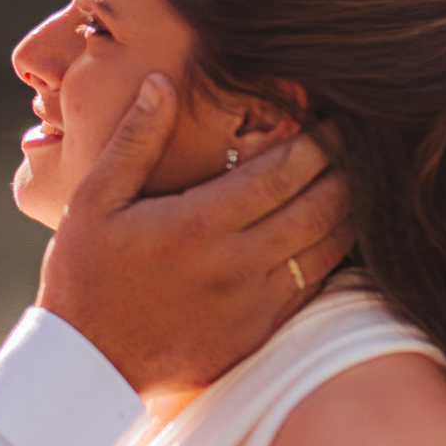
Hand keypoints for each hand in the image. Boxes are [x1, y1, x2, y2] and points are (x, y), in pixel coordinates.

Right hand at [38, 73, 350, 396]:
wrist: (87, 364)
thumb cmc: (84, 274)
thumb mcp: (94, 200)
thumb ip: (134, 139)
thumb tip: (163, 81)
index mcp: (197, 224)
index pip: (283, 172)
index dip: (318, 141)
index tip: (336, 118)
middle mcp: (235, 264)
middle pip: (319, 206)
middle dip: (347, 169)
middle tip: (362, 143)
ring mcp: (252, 303)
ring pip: (327, 249)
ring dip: (350, 212)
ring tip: (359, 182)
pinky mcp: (258, 331)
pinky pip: (313, 287)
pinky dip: (333, 255)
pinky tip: (336, 233)